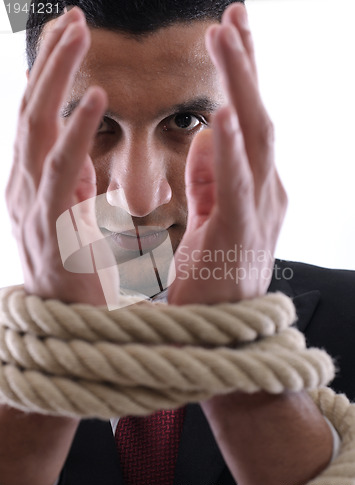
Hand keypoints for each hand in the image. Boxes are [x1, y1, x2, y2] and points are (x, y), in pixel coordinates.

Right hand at [6, 8, 112, 304]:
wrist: (74, 329)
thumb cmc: (80, 272)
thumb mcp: (72, 215)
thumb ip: (73, 181)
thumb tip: (79, 149)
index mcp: (37, 182)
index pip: (41, 115)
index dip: (52, 73)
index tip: (70, 32)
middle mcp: (26, 185)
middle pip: (33, 109)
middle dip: (50, 61)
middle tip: (73, 17)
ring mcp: (33, 204)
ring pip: (40, 128)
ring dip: (57, 78)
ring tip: (77, 33)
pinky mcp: (53, 226)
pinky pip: (63, 170)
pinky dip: (76, 132)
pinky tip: (94, 98)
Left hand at [168, 4, 286, 305]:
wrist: (223, 336)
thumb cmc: (213, 276)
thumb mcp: (211, 217)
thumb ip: (211, 179)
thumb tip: (206, 136)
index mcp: (251, 185)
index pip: (246, 119)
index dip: (240, 75)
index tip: (229, 32)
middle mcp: (264, 189)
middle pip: (256, 115)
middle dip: (246, 63)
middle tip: (232, 14)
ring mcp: (259, 209)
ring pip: (254, 137)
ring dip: (241, 85)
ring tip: (225, 36)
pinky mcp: (242, 232)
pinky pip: (237, 184)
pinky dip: (230, 148)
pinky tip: (222, 112)